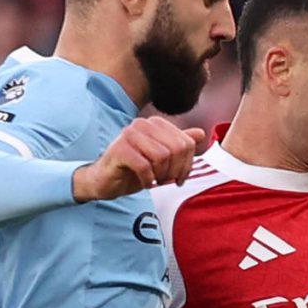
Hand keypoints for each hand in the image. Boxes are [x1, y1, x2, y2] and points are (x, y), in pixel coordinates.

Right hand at [74, 116, 204, 201]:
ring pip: (162, 157)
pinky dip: (148, 180)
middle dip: (176, 171)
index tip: (178, 178)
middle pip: (177, 149)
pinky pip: (145, 166)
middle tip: (167, 181)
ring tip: (155, 180)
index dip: (187, 165)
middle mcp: (142, 124)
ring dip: (161, 175)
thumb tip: (201, 133)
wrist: (105, 180)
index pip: (187, 143)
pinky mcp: (119, 149)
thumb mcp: (162, 159)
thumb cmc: (135, 169)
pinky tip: (144, 183)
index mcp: (155, 124)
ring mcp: (129, 134)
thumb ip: (180, 144)